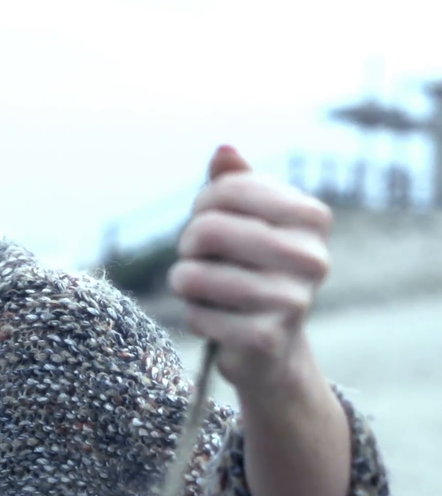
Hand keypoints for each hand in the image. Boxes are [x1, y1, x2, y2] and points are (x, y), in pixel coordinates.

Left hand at [168, 146, 332, 392]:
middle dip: (188, 243)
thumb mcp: (245, 219)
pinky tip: (212, 318)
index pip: (227, 189)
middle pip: (208, 231)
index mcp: (311, 217)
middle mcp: (312, 257)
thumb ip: (233, 182)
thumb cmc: (250, 268)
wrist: (271, 345)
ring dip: (184, 281)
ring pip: (196, 276)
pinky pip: (197, 316)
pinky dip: (193, 316)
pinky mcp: (267, 339)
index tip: (208, 220)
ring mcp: (294, 301)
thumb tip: (224, 150)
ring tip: (198, 287)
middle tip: (196, 256)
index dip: (202, 205)